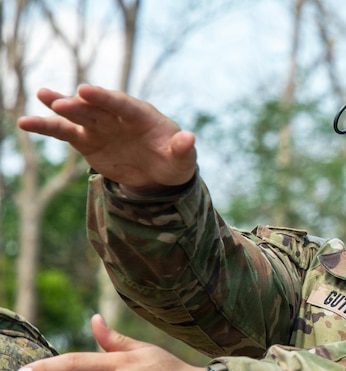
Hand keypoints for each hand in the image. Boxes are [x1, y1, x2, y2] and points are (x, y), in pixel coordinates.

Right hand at [17, 84, 196, 190]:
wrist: (159, 174)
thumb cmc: (174, 161)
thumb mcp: (183, 158)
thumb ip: (183, 148)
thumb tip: (190, 138)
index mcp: (141, 115)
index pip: (122, 104)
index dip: (105, 97)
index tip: (86, 90)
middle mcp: (117, 116)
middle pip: (96, 107)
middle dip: (79, 104)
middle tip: (59, 101)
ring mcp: (100, 127)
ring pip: (77, 115)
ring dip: (60, 107)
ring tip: (41, 97)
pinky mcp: (87, 140)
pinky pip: (64, 133)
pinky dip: (46, 128)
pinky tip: (25, 123)